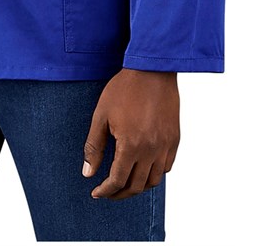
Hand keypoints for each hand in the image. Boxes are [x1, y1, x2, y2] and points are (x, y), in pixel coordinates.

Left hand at [82, 68, 178, 198]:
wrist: (152, 70)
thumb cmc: (124, 89)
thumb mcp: (101, 115)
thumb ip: (94, 146)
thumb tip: (88, 173)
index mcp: (131, 145)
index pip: (118, 180)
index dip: (105, 191)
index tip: (96, 193)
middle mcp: (151, 150)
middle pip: (136, 186)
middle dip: (120, 193)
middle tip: (108, 192)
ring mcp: (165, 146)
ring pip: (154, 180)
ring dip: (138, 186)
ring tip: (125, 182)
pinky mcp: (175, 139)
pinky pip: (167, 167)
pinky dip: (154, 173)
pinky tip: (143, 168)